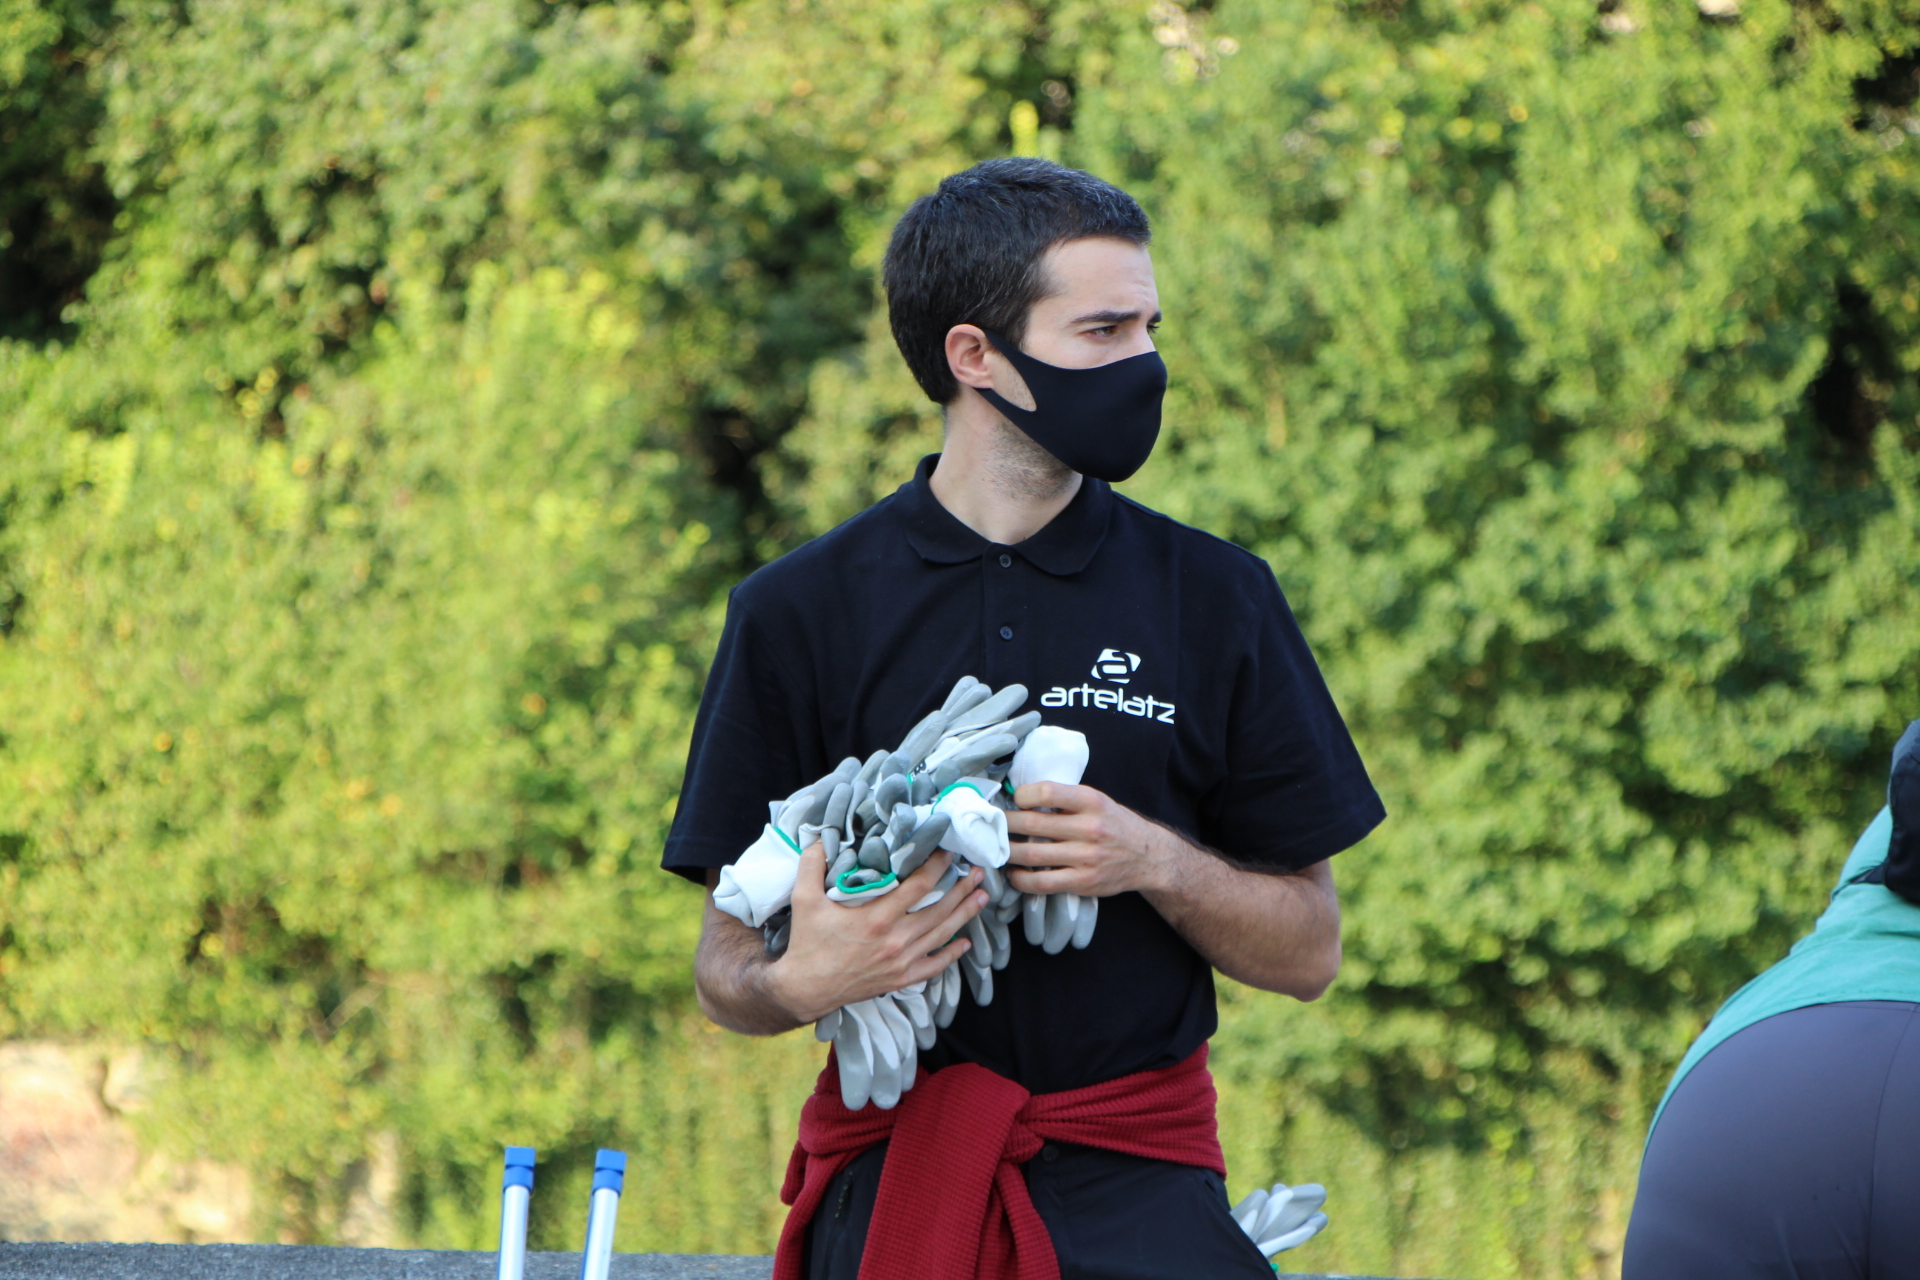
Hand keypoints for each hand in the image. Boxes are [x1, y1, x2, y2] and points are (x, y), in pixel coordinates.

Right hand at [764, 842, 986, 1023]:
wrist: (806, 989)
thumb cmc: (807, 943)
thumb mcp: (804, 900)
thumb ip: (811, 866)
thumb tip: (820, 839)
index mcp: (876, 918)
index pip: (917, 887)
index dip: (937, 867)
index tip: (949, 852)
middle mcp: (895, 940)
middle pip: (939, 910)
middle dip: (962, 889)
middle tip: (980, 872)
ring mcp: (901, 962)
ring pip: (942, 936)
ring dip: (964, 915)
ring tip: (982, 897)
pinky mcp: (900, 979)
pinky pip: (934, 967)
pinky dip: (952, 955)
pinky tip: (965, 943)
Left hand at [1003, 782, 1178, 897]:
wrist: (1149, 857)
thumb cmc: (1115, 824)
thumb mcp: (1098, 801)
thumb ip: (1066, 800)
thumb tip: (1021, 797)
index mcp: (1092, 801)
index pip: (1047, 792)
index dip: (1022, 795)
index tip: (1014, 799)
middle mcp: (1090, 828)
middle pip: (1032, 824)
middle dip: (1005, 824)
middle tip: (992, 824)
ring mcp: (1086, 857)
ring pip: (1032, 855)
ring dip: (1007, 852)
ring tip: (997, 848)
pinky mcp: (1083, 882)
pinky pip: (1043, 883)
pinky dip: (1021, 879)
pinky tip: (1014, 873)